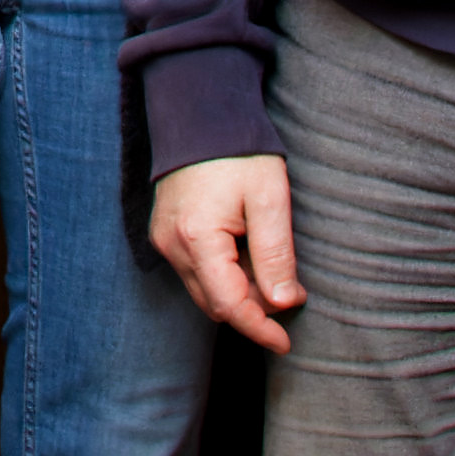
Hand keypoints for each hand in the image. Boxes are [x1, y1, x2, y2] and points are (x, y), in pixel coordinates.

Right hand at [150, 154, 298, 349]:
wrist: (200, 113)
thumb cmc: (239, 152)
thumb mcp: (269, 199)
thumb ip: (275, 254)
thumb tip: (283, 302)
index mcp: (197, 238)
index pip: (229, 305)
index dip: (259, 328)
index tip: (285, 341)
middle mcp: (172, 245)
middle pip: (214, 303)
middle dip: (253, 309)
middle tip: (291, 290)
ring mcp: (163, 239)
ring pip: (204, 289)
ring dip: (238, 291)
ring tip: (271, 266)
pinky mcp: (165, 232)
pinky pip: (195, 270)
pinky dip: (223, 274)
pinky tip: (247, 252)